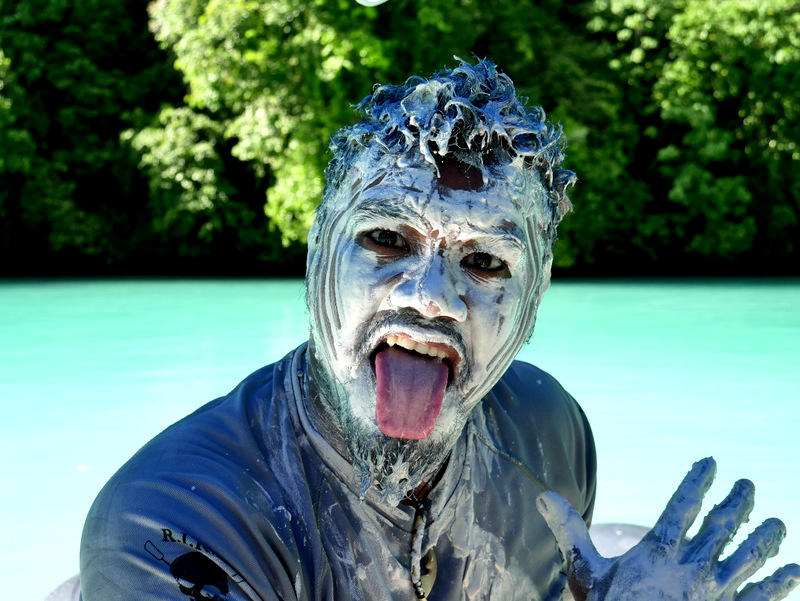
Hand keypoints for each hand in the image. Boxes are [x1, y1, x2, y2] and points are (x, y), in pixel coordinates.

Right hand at [537, 458, 799, 600]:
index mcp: (659, 552)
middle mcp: (693, 569)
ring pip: (747, 558)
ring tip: (778, 523)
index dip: (698, 481)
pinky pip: (761, 598)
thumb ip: (570, 531)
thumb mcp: (585, 574)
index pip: (683, 506)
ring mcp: (715, 595)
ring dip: (764, 538)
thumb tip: (544, 494)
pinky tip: (794, 570)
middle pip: (722, 527)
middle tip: (748, 484)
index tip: (711, 462)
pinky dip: (780, 583)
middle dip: (737, 503)